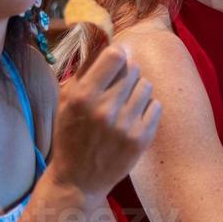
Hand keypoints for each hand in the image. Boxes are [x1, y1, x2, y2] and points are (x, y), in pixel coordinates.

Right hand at [49, 45, 161, 198]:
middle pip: (134, 69)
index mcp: (82, 97)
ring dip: (138, 90)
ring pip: (147, 86)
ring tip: (125, 104)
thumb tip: (105, 41)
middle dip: (128, 74)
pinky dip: (147, 108)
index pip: (115, 56)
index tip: (117, 59)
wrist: (78, 180)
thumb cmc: (70, 135)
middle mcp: (104, 110)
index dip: (118, 55)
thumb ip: (85, 71)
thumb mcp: (66, 101)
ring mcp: (125, 126)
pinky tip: (134, 118)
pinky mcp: (142, 139)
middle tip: (118, 87)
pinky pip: (156, 106)